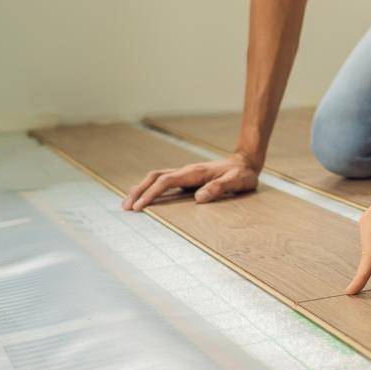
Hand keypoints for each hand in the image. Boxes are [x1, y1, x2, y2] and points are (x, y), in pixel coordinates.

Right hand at [121, 154, 258, 210]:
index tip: (140, 207)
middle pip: (155, 177)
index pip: (166, 181)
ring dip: (141, 188)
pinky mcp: (186, 178)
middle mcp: (186, 171)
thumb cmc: (241, 173)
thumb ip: (219, 188)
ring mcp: (185, 174)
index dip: (151, 194)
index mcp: (194, 172)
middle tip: (125, 207)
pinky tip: (144, 197)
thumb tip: (199, 198)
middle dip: (139, 191)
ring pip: (156, 177)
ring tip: (128, 203)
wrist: (245, 162)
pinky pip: (163, 181)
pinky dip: (150, 188)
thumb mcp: (236, 181)